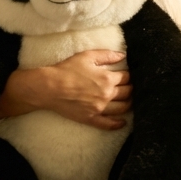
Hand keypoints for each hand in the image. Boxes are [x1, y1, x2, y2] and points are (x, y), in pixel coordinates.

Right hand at [0, 50, 131, 129]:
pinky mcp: (91, 119)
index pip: (127, 78)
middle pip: (127, 93)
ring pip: (122, 108)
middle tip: (129, 87)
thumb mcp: (87, 56)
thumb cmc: (67, 70)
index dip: (128, 75)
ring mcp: (100, 108)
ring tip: (128, 101)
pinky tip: (122, 122)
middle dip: (130, 88)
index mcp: (108, 78)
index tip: (127, 75)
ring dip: (128, 104)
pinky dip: (118, 124)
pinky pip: (109, 124)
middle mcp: (107, 94)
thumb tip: (123, 55)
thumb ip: (107, 55)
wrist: (50, 87)